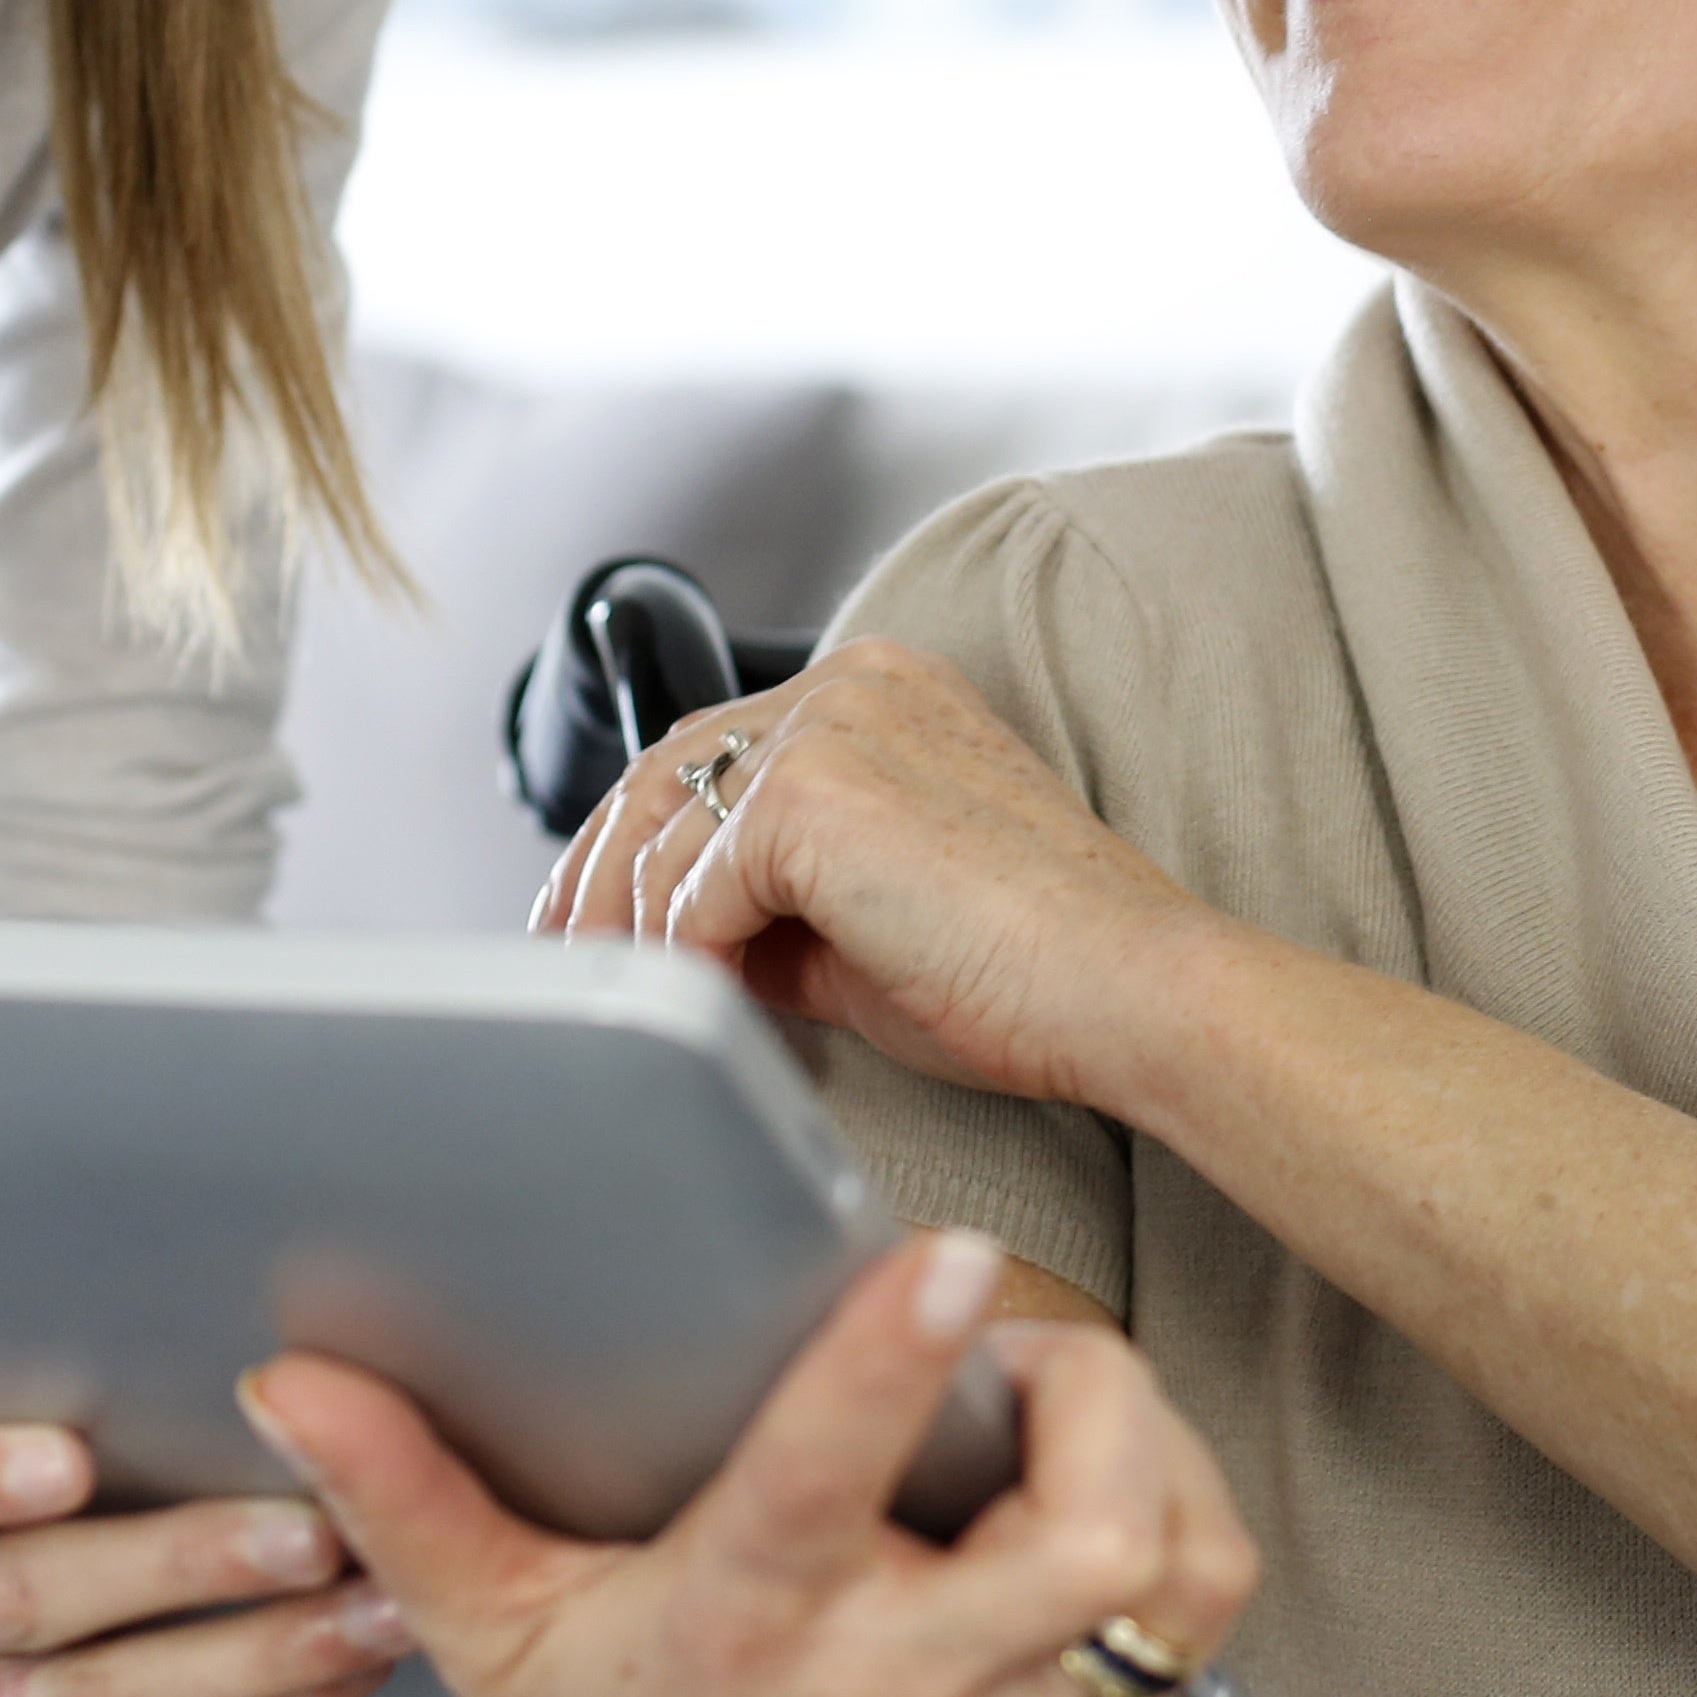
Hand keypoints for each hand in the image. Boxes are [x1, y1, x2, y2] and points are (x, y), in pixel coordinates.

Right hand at [253, 1231, 1258, 1696]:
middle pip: (1078, 1538)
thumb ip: (405, 1494)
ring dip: (1153, 1453)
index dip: (888, 1365)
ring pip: (1168, 1571)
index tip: (941, 1258)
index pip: (824, 1486)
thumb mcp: (494, 1633)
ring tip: (1070, 1400)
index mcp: (745, 1628)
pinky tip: (1111, 1480)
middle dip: (1085, 1394)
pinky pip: (1195, 1621)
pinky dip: (1183, 1527)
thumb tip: (291, 1384)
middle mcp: (894, 1687)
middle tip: (1017, 1337)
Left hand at [535, 641, 1199, 1110]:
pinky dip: (682, 954)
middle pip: (662, 772)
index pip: (711, 749)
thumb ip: (775, 906)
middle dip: (595, 878)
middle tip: (565, 967)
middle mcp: (849, 683)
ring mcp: (828, 725)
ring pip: (662, 830)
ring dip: (630, 931)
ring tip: (633, 1012)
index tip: (594, 921)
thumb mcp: (872, 925)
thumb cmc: (1034, 973)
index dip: (633, 840)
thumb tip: (684, 944)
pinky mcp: (810, 791)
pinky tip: (705, 1008)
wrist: (1131, 992)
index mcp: (878, 690)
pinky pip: (692, 885)